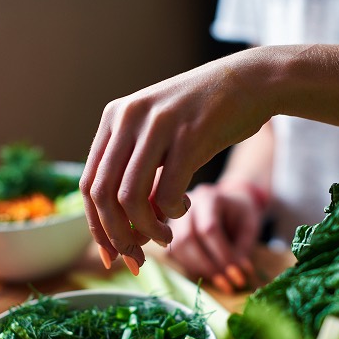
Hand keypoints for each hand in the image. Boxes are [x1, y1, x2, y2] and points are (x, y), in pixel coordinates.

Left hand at [79, 49, 274, 272]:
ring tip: (164, 238)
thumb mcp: (160, 137)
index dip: (96, 227)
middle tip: (137, 257)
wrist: (250, 82)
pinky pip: (167, 192)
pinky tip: (185, 209)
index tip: (112, 255)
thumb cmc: (206, 117)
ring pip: (130, 198)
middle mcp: (127, 118)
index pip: (89, 184)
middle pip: (103, 195)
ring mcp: (156, 125)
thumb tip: (124, 230)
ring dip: (146, 231)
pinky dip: (173, 213)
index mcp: (114, 118)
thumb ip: (138, 174)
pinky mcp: (188, 135)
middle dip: (117, 236)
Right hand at [167, 182, 263, 292]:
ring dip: (198, 269)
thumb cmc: (241, 215)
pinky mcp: (170, 232)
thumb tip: (236, 276)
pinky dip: (191, 267)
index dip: (222, 255)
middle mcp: (187, 206)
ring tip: (220, 281)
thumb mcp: (250, 228)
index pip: (210, 229)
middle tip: (227, 283)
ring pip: (178, 247)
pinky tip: (208, 273)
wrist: (231, 203)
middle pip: (188, 238)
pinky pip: (174, 253)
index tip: (236, 275)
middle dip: (208, 266)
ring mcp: (175, 218)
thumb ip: (243, 249)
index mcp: (209, 198)